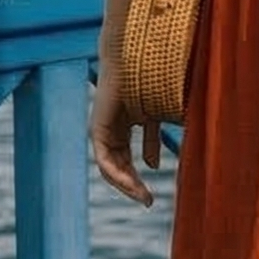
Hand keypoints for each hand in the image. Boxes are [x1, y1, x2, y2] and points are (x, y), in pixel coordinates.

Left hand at [90, 59, 154, 206]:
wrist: (136, 57)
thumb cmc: (154, 79)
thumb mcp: (160, 115)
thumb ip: (155, 139)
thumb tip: (153, 165)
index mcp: (133, 117)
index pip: (134, 152)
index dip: (143, 172)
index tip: (152, 192)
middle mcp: (116, 124)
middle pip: (122, 163)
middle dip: (134, 184)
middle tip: (147, 201)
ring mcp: (105, 127)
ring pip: (112, 165)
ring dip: (127, 184)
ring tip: (143, 198)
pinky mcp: (97, 129)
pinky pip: (105, 159)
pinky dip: (117, 174)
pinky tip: (131, 184)